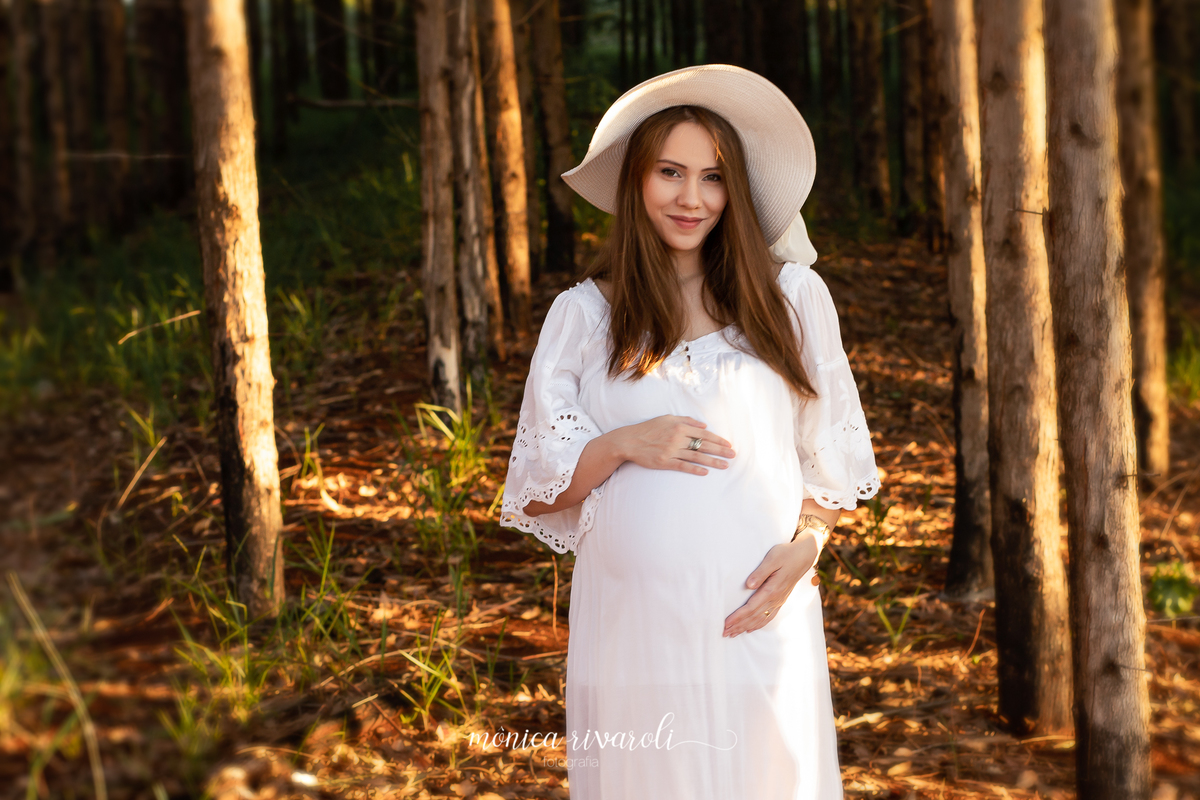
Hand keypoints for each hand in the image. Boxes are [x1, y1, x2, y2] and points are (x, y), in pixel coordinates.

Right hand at [615, 415, 734, 475]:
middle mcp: (677, 438)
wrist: (629, 441)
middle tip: (733, 455)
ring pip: (696, 457)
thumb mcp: (666, 418)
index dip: (717, 439)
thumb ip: (686, 421)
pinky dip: (695, 469)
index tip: (728, 444)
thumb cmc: (648, 428)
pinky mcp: (664, 462)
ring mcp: (671, 451)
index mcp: (679, 426)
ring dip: (712, 462)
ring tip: (725, 466)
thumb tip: (703, 425)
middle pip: (703, 445)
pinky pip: (683, 466)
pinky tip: (705, 472)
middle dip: (720, 450)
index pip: (703, 433)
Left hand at [722, 529, 819, 636]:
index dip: (738, 617)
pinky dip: (758, 625)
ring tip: (733, 634)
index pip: (751, 607)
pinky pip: (769, 617)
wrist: (803, 556)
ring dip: (746, 627)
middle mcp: (775, 599)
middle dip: (738, 626)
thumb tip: (748, 585)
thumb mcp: (772, 558)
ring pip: (761, 619)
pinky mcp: (780, 600)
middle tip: (724, 633)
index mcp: (772, 589)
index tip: (726, 623)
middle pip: (754, 616)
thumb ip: (760, 572)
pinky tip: (750, 629)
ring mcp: (779, 601)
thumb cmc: (786, 554)